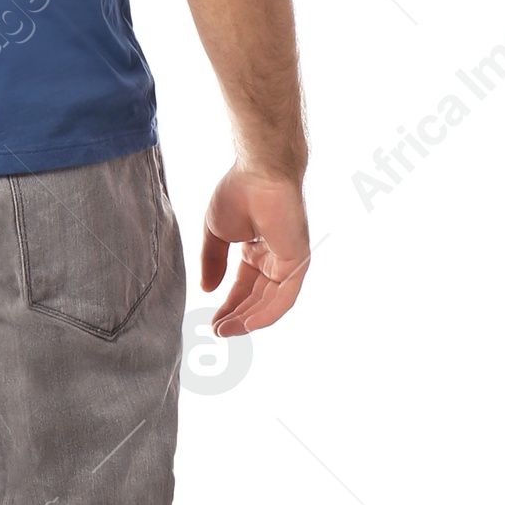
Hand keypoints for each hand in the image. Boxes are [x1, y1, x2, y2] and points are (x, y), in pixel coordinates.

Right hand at [201, 165, 309, 334]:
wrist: (257, 172)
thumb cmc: (238, 191)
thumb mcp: (215, 234)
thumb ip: (211, 262)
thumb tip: (206, 290)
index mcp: (257, 250)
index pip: (244, 286)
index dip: (228, 305)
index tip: (211, 322)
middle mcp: (275, 258)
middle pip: (257, 297)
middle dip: (236, 316)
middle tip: (217, 332)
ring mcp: (288, 260)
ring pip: (270, 301)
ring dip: (248, 319)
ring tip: (226, 332)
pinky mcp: (298, 260)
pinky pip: (284, 295)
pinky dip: (267, 313)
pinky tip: (247, 325)